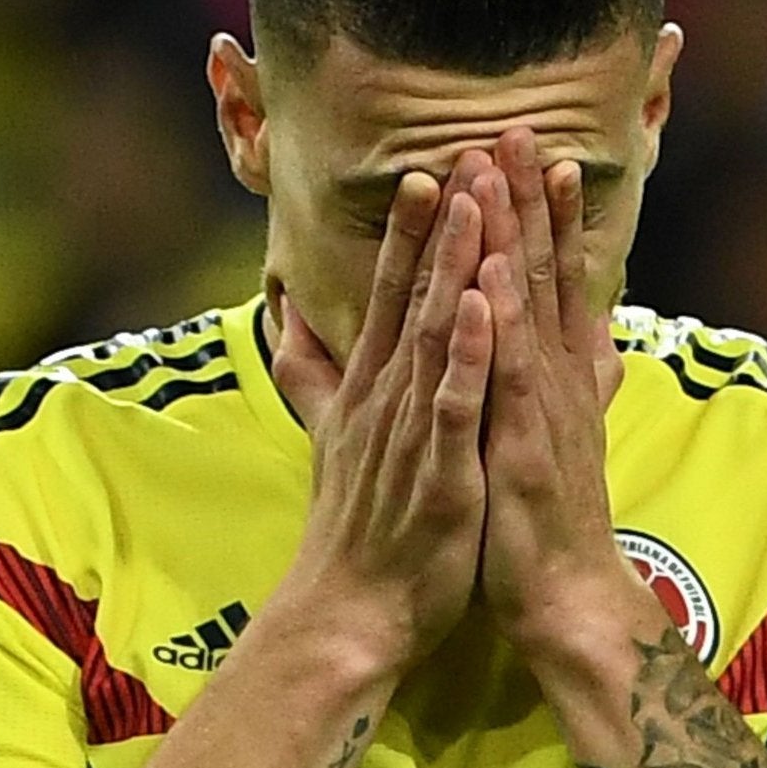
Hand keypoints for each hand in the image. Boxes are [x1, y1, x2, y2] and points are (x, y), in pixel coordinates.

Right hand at [270, 150, 496, 685]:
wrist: (351, 613)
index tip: (431, 171)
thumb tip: (282, 317)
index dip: (414, 234)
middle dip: (441, 225)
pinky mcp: (438, 470)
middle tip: (464, 154)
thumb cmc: (357, 530)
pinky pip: (452, 402)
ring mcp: (411, 431)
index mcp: (375, 390)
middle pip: (416, 296)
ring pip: (437, 334)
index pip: (394, 296)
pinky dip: (468, 354)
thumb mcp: (329, 436)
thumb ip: (310, 373)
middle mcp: (389, 398)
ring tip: (477, 203)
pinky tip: (484, 308)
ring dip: (456, 266)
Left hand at [470, 129, 643, 661]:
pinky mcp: (524, 447)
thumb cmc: (550, 524)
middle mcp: (558, 381)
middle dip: (528, 201)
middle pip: (545, 274)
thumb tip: (599, 340)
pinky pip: (509, 377)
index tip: (529, 153)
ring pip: (530, 308)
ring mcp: (544, 409)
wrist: (568, 599)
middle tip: (514, 128)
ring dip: (517, 238)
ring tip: (504, 175)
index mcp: (557, 378)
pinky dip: (499, 327)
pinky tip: (488, 280)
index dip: (542, 217)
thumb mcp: (562, 438)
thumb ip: (579, 383)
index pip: (552, 281)